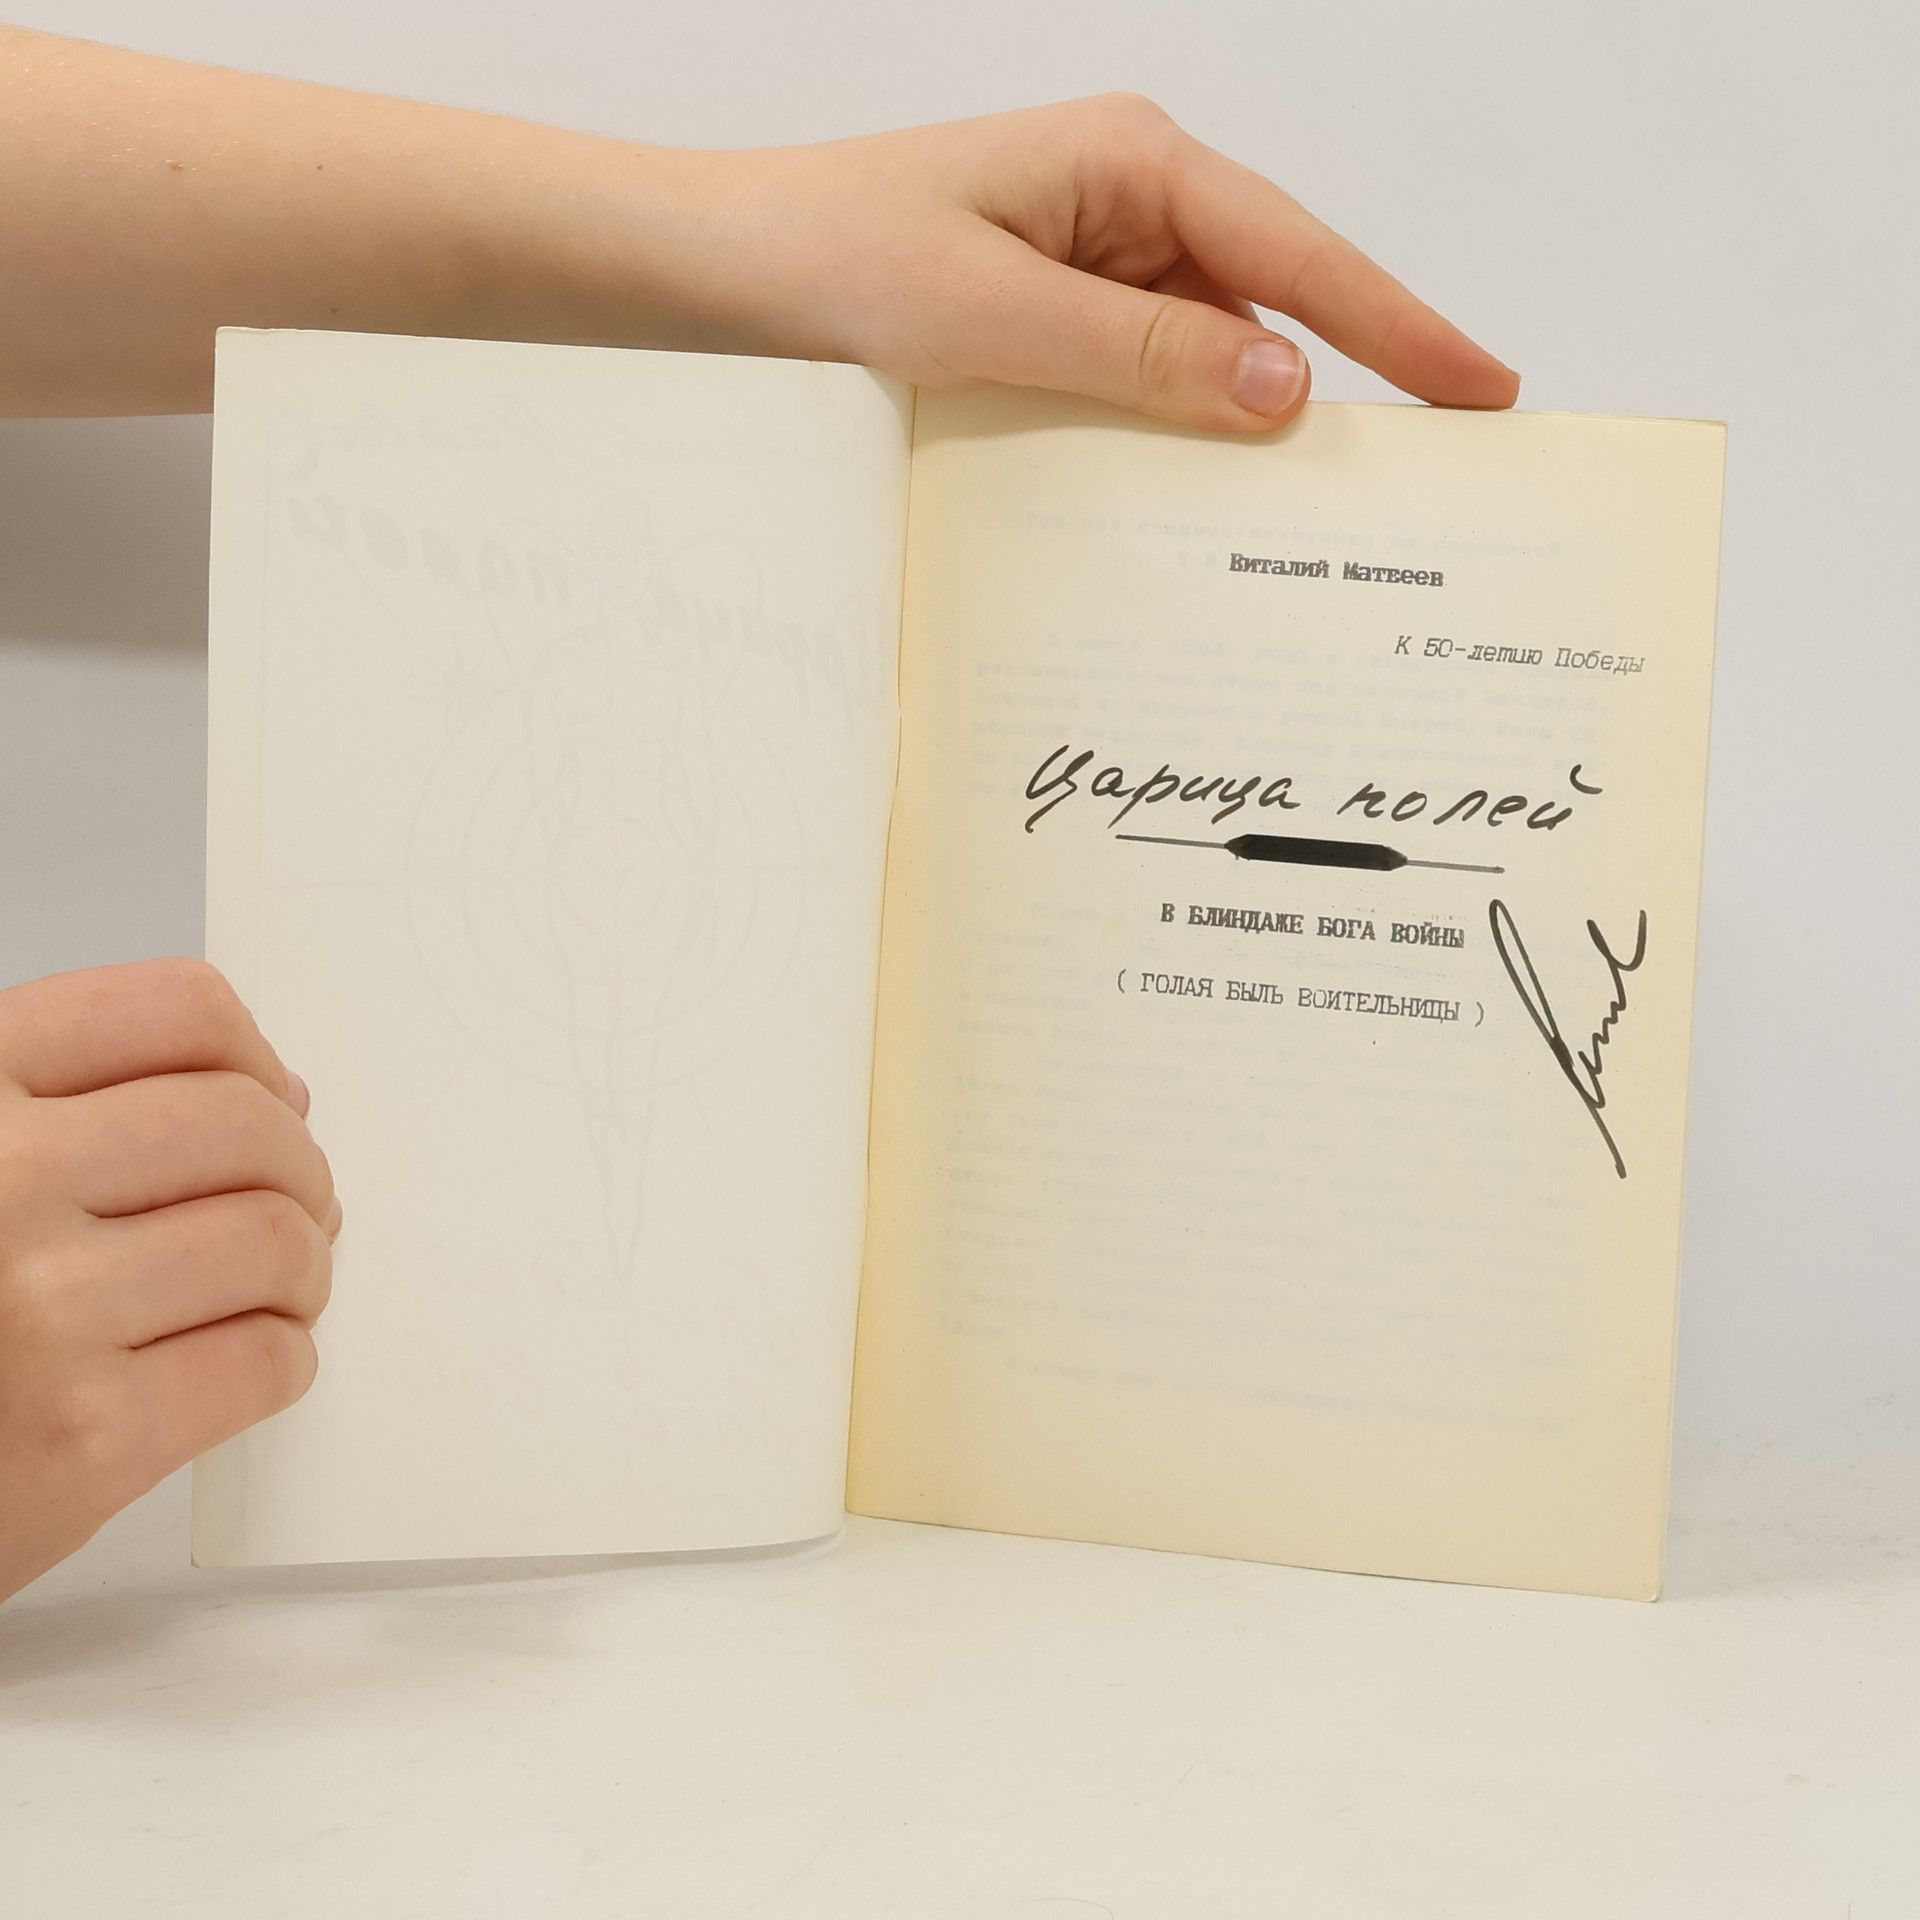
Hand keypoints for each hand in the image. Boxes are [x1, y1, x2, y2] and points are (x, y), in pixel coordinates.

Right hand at [0, 959, 337, 1601]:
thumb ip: (77, 1104)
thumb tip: (278, 1095)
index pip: (179, 1012)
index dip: (253, 1059)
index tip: (269, 1100)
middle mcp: (0, 1182)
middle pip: (249, 1126)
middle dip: (297, 1170)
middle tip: (288, 1208)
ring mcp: (40, 1313)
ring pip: (278, 1241)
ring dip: (302, 1270)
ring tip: (271, 1291)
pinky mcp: (82, 1441)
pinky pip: (266, 1362)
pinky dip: (281, 1359)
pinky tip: (239, 1361)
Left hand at [684, 92, 1519, 431]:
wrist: (729, 268)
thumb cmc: (838, 258)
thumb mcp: (997, 318)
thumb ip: (1146, 356)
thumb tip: (1283, 388)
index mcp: (1130, 163)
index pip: (1297, 253)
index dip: (1398, 325)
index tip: (1481, 385)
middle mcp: (1128, 198)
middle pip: (1274, 295)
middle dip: (1346, 377)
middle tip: (1434, 463)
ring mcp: (1098, 254)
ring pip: (1214, 346)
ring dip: (1246, 421)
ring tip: (1311, 508)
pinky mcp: (1064, 308)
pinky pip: (1152, 371)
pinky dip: (1177, 428)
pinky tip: (1193, 489)